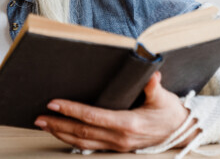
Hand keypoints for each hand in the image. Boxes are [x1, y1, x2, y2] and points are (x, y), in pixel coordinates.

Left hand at [34, 71, 198, 151]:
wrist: (181, 133)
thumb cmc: (170, 113)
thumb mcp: (164, 97)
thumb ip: (154, 86)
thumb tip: (152, 72)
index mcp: (128, 124)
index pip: (92, 116)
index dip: (71, 110)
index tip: (54, 104)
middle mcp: (119, 137)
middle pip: (82, 132)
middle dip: (58, 124)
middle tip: (38, 117)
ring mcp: (116, 145)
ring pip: (82, 142)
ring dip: (61, 133)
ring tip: (44, 125)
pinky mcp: (115, 147)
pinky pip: (89, 145)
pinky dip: (72, 139)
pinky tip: (61, 133)